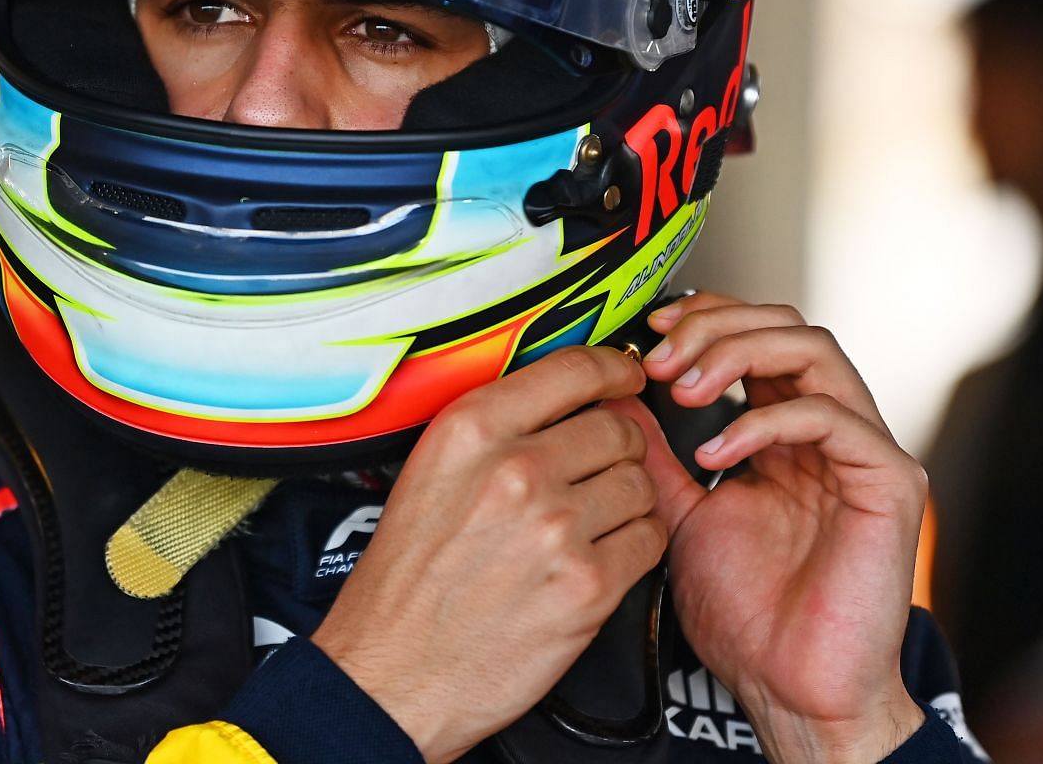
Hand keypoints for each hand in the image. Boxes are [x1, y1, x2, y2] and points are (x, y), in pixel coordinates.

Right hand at [311, 345, 666, 762]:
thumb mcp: (431, 474)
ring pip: (640, 484)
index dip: (615, 370)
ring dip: (627, 501)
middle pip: (618, 429)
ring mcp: (556, 527)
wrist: (393, 673)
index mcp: (470, 430)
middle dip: (619, 449)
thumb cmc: (408, 581)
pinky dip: (636, 546)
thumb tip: (567, 400)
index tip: (627, 378)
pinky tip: (600, 558)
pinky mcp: (588, 585)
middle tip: (600, 473)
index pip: (573, 369)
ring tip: (591, 525)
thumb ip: (496, 429)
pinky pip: (649, 539)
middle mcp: (515, 469)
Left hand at [617, 293, 927, 763]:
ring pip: (813, 350)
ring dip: (736, 353)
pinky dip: (765, 420)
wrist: (789, 691)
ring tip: (682, 388)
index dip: (703, 319)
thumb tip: (611, 396)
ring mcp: (864, 451)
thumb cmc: (747, 616)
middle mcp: (828, 430)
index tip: (647, 331)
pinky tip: (715, 453)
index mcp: (784, 432)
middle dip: (715, 325)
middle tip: (658, 357)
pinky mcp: (890, 482)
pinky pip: (832, 417)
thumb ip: (654, 454)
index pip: (754, 336)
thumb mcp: (677, 514)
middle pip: (785, 325)